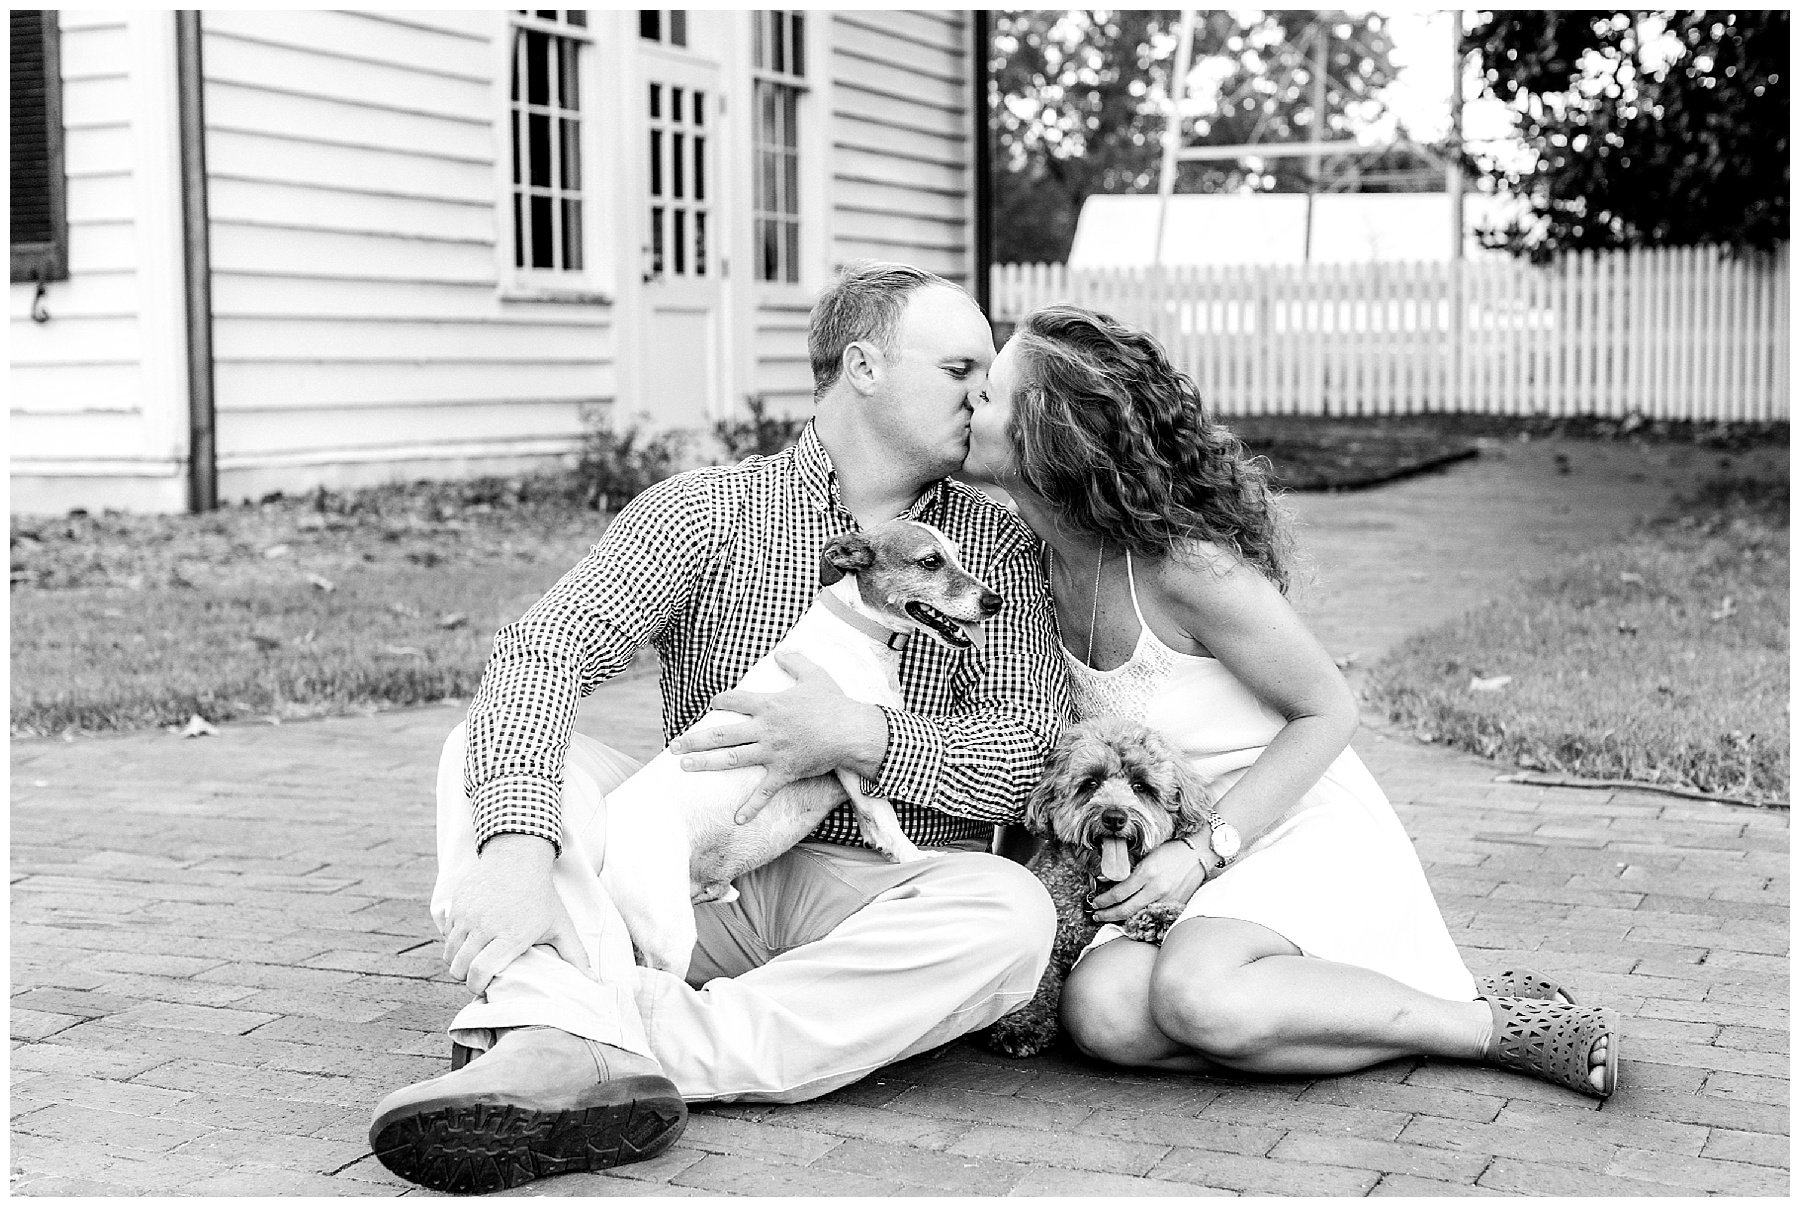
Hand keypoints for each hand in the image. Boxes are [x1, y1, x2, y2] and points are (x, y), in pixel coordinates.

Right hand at [441, 834, 595, 994]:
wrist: (518, 857)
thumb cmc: (542, 896)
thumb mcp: (561, 925)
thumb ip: (576, 957)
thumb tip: (596, 984)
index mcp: (511, 936)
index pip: (480, 973)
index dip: (477, 987)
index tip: (484, 988)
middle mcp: (485, 925)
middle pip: (459, 967)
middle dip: (466, 977)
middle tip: (478, 975)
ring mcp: (468, 914)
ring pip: (449, 953)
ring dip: (458, 961)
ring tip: (473, 960)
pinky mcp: (456, 904)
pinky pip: (446, 933)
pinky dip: (454, 941)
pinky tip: (470, 939)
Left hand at [668, 650, 886, 824]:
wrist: (851, 732)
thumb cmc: (834, 703)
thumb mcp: (815, 676)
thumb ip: (796, 663)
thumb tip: (781, 652)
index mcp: (769, 705)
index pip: (734, 700)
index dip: (720, 701)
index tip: (711, 705)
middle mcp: (764, 729)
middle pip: (722, 733)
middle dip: (695, 739)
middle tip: (673, 746)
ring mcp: (772, 752)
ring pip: (732, 758)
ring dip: (706, 763)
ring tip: (683, 766)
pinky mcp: (784, 772)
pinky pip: (765, 792)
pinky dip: (751, 807)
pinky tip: (737, 819)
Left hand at [1090, 837, 1206, 924]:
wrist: (1199, 853)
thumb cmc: (1172, 850)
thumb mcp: (1147, 853)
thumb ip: (1128, 868)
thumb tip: (1106, 878)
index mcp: (1147, 873)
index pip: (1118, 893)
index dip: (1103, 901)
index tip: (1095, 903)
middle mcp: (1157, 888)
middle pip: (1126, 909)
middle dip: (1107, 915)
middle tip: (1096, 915)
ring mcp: (1167, 899)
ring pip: (1139, 916)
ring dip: (1122, 919)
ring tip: (1110, 918)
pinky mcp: (1175, 905)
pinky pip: (1153, 916)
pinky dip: (1140, 918)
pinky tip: (1131, 919)